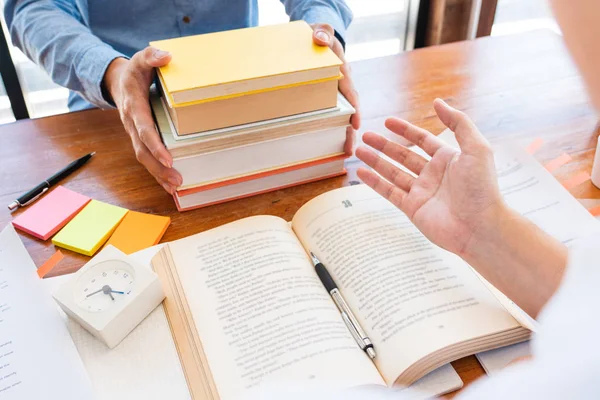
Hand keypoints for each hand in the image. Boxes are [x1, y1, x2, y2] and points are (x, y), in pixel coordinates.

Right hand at [103, 47, 182, 193]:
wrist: (118, 82)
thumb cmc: (134, 72)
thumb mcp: (141, 59)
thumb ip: (151, 56)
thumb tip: (166, 57)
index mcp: (133, 106)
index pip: (144, 129)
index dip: (155, 145)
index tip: (168, 158)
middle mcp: (131, 124)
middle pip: (143, 150)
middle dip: (158, 167)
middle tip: (176, 179)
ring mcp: (134, 133)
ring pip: (144, 158)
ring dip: (158, 174)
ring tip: (175, 187)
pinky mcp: (139, 139)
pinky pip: (147, 158)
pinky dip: (157, 173)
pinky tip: (169, 185)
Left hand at [311, 23, 358, 154]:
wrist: (318, 39)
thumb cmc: (319, 36)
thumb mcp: (320, 32)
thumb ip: (322, 33)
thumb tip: (321, 39)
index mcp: (343, 72)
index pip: (349, 91)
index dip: (353, 108)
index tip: (355, 123)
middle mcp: (343, 86)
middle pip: (350, 110)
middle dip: (351, 131)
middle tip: (351, 150)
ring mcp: (336, 94)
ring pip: (342, 116)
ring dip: (344, 135)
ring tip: (346, 154)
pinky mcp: (328, 100)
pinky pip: (331, 115)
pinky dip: (333, 130)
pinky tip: (331, 147)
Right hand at [355, 99, 503, 256]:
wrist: (480, 226)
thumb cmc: (482, 188)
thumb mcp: (476, 148)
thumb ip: (458, 122)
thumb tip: (438, 102)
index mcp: (448, 159)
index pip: (422, 140)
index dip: (405, 130)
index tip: (388, 121)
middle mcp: (433, 175)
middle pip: (403, 155)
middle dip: (384, 145)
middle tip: (365, 136)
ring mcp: (421, 192)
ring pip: (392, 172)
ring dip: (375, 161)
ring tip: (358, 151)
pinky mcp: (412, 208)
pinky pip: (389, 192)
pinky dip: (375, 182)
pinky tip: (362, 173)